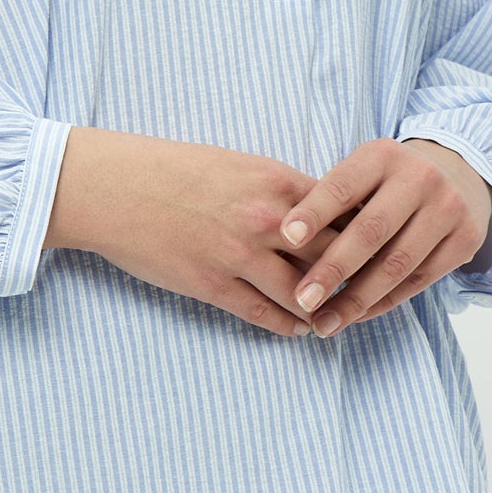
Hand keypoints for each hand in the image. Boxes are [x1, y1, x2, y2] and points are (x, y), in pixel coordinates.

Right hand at [42, 127, 343, 338]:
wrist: (111, 188)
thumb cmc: (169, 169)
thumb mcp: (234, 164)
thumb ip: (276, 189)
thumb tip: (313, 211)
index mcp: (275, 182)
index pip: (342, 212)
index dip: (365, 233)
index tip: (379, 246)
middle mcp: (265, 219)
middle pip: (334, 255)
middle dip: (356, 275)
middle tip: (373, 290)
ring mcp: (239, 255)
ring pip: (303, 292)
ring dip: (325, 308)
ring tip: (339, 318)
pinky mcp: (212, 285)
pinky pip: (263, 313)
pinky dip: (287, 324)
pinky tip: (299, 329)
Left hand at [275, 138, 491, 334]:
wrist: (458, 175)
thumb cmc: (389, 182)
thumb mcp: (363, 173)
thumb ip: (332, 202)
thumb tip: (287, 248)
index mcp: (383, 155)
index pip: (344, 186)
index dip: (314, 212)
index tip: (285, 238)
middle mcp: (420, 177)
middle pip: (371, 230)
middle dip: (333, 269)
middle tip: (302, 299)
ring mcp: (448, 208)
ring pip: (397, 264)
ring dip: (356, 299)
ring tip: (324, 323)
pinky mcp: (466, 239)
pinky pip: (419, 280)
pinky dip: (383, 302)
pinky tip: (356, 316)